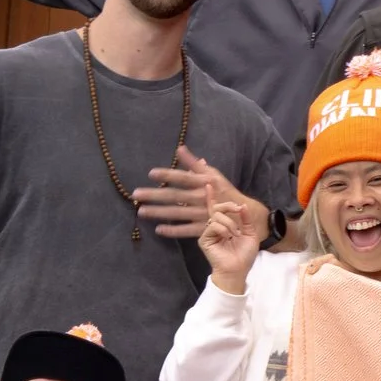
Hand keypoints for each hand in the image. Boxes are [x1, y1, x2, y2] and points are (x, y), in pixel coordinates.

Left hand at [135, 147, 258, 240]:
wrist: (244, 213)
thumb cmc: (224, 191)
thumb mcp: (213, 174)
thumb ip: (194, 164)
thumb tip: (180, 148)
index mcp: (205, 182)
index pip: (184, 178)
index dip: (168, 175)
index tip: (151, 173)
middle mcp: (203, 197)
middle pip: (175, 196)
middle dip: (155, 195)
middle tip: (136, 195)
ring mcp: (203, 214)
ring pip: (177, 213)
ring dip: (158, 212)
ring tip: (141, 211)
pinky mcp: (204, 228)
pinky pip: (186, 231)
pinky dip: (173, 231)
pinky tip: (158, 230)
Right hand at [197, 194, 260, 290]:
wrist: (238, 270)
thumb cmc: (244, 255)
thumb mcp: (250, 234)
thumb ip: (246, 219)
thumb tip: (242, 206)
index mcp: (225, 225)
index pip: (217, 208)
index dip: (212, 196)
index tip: (209, 184)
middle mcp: (215, 227)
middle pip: (217, 208)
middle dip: (229, 205)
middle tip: (238, 209)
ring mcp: (209, 233)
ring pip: (216, 216)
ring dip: (229, 223)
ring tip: (235, 234)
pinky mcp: (204, 239)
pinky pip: (213, 225)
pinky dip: (223, 229)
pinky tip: (228, 237)